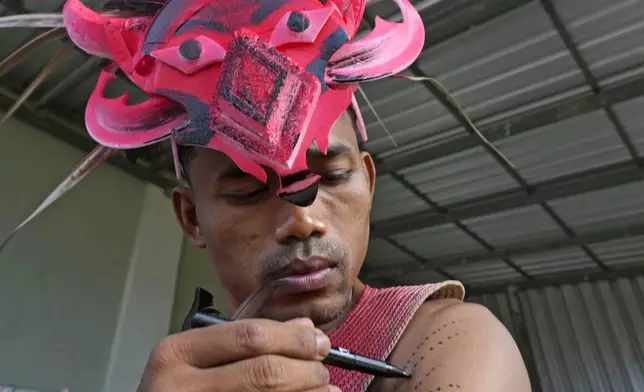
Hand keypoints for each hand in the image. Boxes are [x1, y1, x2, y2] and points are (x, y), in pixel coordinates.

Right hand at [137, 317, 340, 391]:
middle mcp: (181, 388)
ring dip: (308, 391)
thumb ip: (243, 340)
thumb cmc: (176, 390)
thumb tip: (304, 327)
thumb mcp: (195, 359)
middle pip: (264, 371)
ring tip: (323, 386)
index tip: (317, 340)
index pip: (248, 336)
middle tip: (321, 366)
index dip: (293, 337)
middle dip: (305, 368)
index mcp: (175, 354)